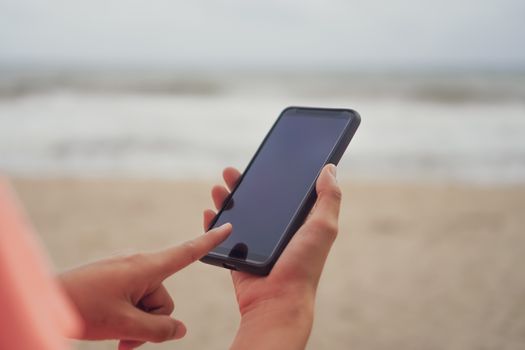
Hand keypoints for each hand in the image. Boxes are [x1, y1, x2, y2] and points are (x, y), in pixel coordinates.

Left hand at [59, 223, 231, 349]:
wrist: (45, 299)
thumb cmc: (82, 307)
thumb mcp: (125, 324)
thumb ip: (159, 330)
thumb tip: (180, 330)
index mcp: (145, 266)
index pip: (187, 252)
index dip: (210, 241)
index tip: (227, 226)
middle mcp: (139, 264)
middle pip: (164, 298)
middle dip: (151, 323)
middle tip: (128, 339)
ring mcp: (126, 272)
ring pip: (148, 304)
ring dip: (137, 325)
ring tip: (116, 337)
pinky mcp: (116, 279)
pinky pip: (134, 299)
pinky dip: (129, 318)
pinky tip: (113, 330)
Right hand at [204, 164, 341, 349]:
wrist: (276, 302)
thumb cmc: (303, 266)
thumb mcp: (323, 227)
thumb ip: (329, 198)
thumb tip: (330, 168)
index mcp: (298, 224)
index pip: (284, 194)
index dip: (273, 177)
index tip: (262, 161)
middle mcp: (277, 233)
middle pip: (257, 202)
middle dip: (242, 185)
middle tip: (230, 171)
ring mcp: (256, 245)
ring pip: (238, 216)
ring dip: (226, 200)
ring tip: (217, 188)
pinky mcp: (238, 257)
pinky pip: (222, 236)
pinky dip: (214, 223)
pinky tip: (209, 211)